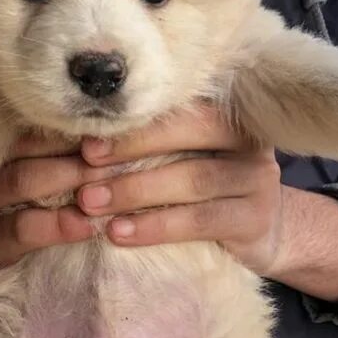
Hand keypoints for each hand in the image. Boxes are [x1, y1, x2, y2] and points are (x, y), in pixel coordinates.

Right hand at [0, 133, 109, 318]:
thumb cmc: (15, 217)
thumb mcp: (32, 185)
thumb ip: (63, 164)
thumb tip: (119, 146)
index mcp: (2, 152)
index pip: (41, 129)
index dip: (79, 129)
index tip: (117, 128)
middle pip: (34, 148)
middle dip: (79, 151)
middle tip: (122, 154)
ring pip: (25, 180)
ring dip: (70, 180)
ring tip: (108, 185)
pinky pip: (23, 229)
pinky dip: (60, 226)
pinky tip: (89, 227)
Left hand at [78, 105, 337, 303]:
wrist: (262, 231)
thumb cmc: (204, 188)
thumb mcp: (182, 156)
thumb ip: (149, 142)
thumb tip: (75, 139)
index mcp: (226, 109)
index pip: (179, 104)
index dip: (133, 121)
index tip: (85, 141)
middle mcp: (247, 137)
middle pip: (190, 131)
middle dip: (131, 149)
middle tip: (82, 169)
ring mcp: (257, 177)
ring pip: (192, 179)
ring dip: (135, 190)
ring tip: (90, 204)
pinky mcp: (255, 219)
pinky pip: (200, 220)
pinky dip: (155, 226)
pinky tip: (118, 233)